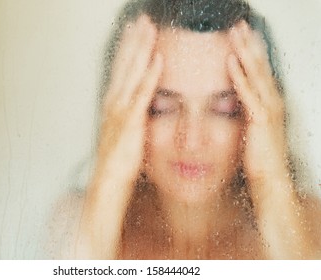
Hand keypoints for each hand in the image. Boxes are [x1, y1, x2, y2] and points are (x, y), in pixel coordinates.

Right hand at [97, 14, 162, 183]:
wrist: (108, 181)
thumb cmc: (117, 160)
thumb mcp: (122, 132)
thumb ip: (129, 115)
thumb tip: (139, 105)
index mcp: (113, 103)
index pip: (121, 69)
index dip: (128, 48)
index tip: (135, 29)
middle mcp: (114, 102)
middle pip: (125, 65)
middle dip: (134, 40)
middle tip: (142, 18)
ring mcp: (120, 111)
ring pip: (132, 73)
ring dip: (141, 49)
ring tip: (149, 28)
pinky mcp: (131, 122)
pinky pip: (142, 95)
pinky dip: (150, 75)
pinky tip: (158, 59)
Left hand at [228, 21, 287, 184]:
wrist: (269, 179)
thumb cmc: (259, 157)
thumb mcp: (252, 129)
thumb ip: (246, 113)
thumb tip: (233, 104)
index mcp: (268, 102)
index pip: (259, 70)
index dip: (250, 51)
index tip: (240, 36)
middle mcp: (271, 101)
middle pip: (259, 65)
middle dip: (248, 44)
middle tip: (238, 25)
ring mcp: (268, 109)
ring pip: (256, 73)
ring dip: (244, 52)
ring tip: (236, 33)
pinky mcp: (261, 119)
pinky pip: (248, 93)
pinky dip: (239, 76)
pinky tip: (230, 61)